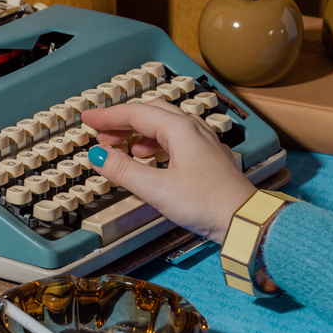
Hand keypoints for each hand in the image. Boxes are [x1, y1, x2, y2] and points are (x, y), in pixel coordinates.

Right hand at [81, 100, 256, 243]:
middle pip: (151, 113)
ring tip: (120, 147)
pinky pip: (175, 138)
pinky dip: (155, 143)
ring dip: (139, 132)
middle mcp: (193, 129)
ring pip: (164, 125)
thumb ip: (124, 170)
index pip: (136, 113)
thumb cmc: (207, 203)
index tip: (88, 118)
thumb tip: (98, 155)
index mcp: (180, 129)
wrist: (244, 220)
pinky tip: (148, 158)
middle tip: (101, 133)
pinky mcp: (207, 157)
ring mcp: (203, 141)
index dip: (108, 116)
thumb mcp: (157, 188)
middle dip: (123, 121)